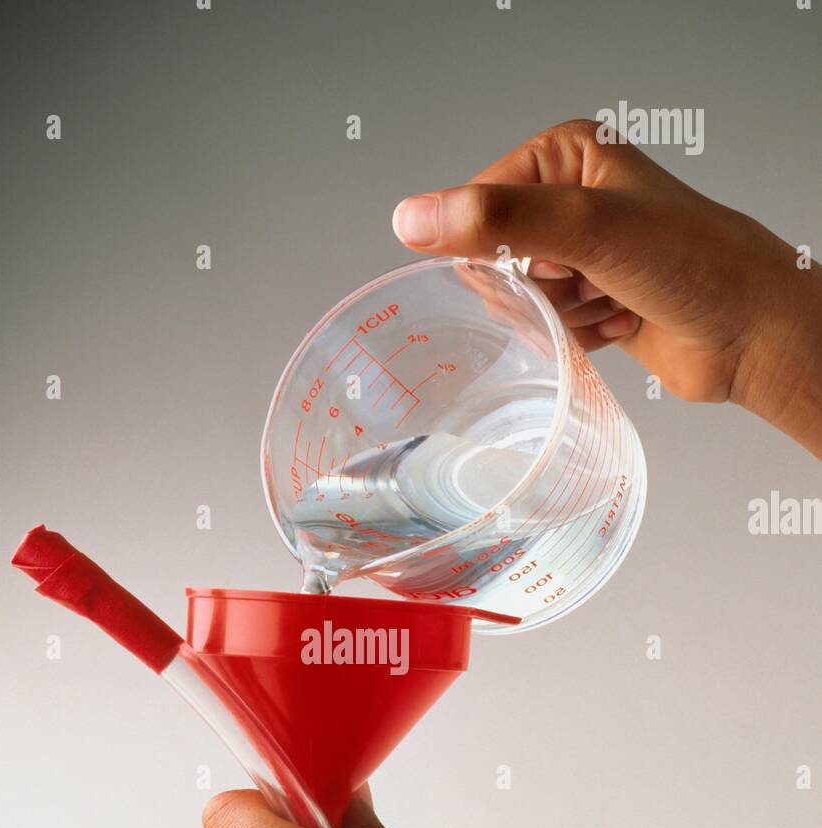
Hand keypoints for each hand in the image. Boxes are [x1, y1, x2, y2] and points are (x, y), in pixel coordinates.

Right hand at [392, 118, 821, 455]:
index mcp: (563, 156)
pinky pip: (546, 330)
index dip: (505, 249)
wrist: (751, 333)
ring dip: (565, 317)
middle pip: (495, 260)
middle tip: (591, 282)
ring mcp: (580, 253)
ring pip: (520, 303)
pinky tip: (622, 323)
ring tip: (615, 302)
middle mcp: (569, 198)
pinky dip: (580, 337)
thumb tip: (410, 218)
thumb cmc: (692, 265)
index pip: (477, 207)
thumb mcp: (587, 228)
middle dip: (540, 289)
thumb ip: (498, 220)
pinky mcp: (589, 302)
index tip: (556, 260)